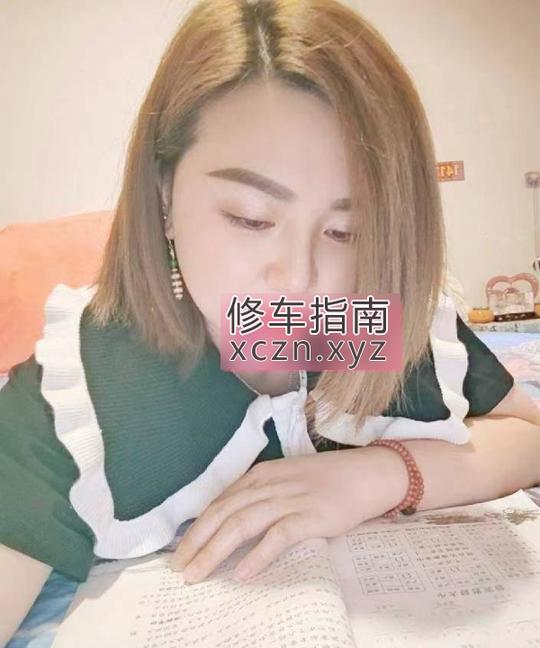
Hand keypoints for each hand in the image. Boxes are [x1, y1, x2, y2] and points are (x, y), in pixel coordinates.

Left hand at [169, 446, 403, 582]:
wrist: (365, 474)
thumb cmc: (325, 479)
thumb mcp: (285, 479)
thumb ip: (259, 496)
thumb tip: (229, 523)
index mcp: (259, 476)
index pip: (218, 503)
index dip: (196, 529)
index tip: (179, 552)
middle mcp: (268, 485)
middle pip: (223, 514)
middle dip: (197, 543)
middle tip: (178, 569)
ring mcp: (289, 500)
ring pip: (242, 524)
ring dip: (215, 551)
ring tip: (197, 575)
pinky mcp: (310, 516)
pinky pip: (277, 536)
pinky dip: (257, 555)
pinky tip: (242, 573)